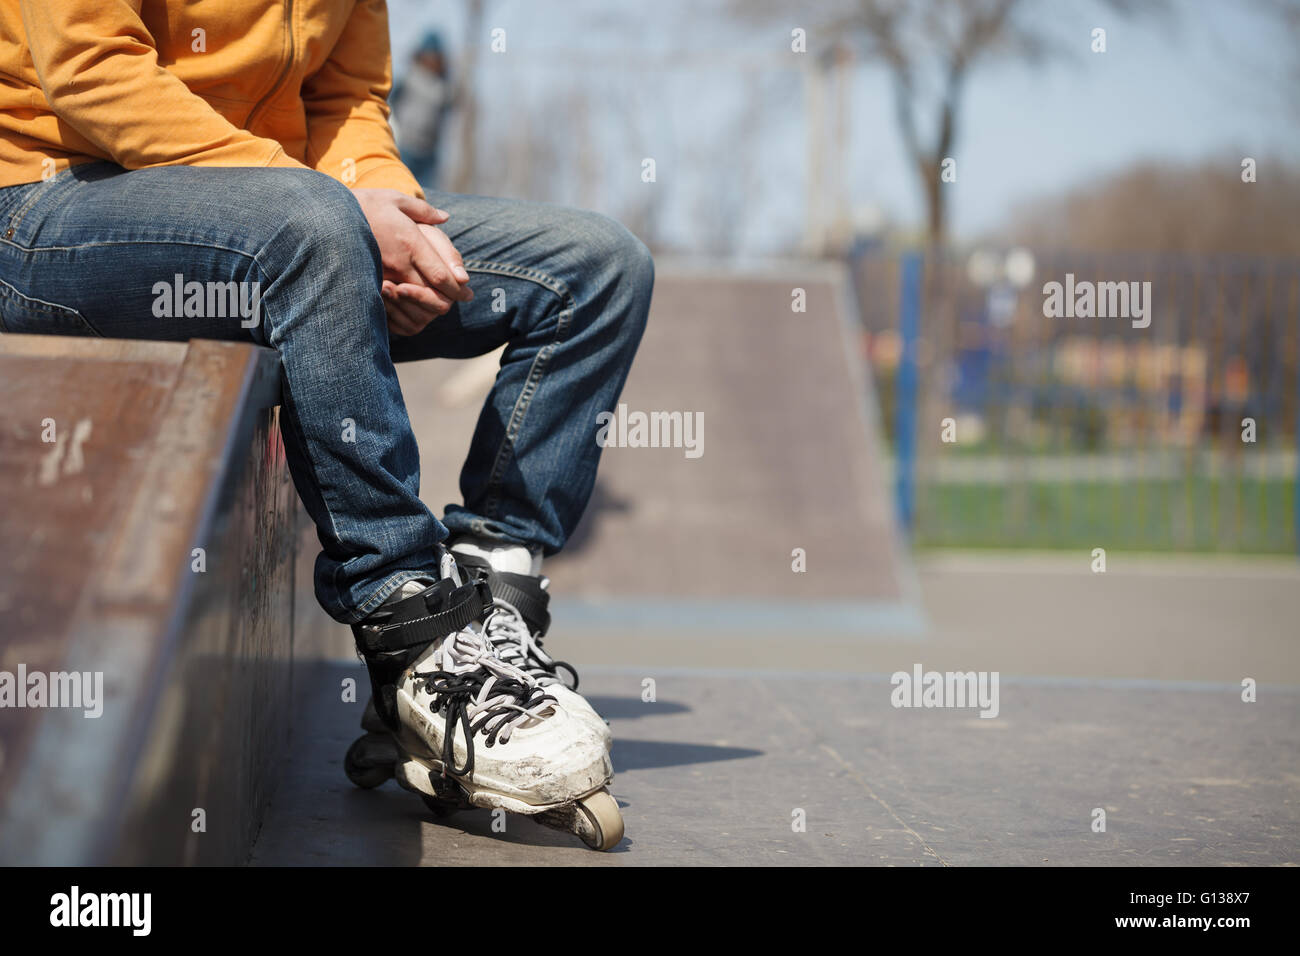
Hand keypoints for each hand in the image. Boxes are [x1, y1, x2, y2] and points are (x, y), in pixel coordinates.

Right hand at [352, 188, 472, 334]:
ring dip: (429, 305)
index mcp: (410, 242)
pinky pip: (393, 302)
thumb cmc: (362, 204)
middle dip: (448, 300)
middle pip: (432, 293)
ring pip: (414, 301)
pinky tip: (413, 301)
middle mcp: (399, 263)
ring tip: (440, 302)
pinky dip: (406, 305)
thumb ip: (423, 211)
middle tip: (459, 300)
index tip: (467, 293)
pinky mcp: (370, 281)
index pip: (441, 275)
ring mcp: (383, 275)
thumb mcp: (394, 200)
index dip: (457, 288)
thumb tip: (445, 218)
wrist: (324, 216)